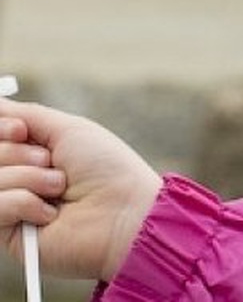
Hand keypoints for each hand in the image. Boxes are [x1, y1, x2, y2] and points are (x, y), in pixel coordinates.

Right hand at [0, 99, 161, 281]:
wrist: (124, 211)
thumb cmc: (106, 167)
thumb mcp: (68, 130)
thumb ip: (26, 116)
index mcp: (29, 151)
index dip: (2, 129)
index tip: (20, 131)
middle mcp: (18, 176)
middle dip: (21, 155)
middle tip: (51, 162)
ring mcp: (12, 205)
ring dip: (31, 179)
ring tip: (60, 188)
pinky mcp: (9, 233)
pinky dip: (26, 204)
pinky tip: (51, 213)